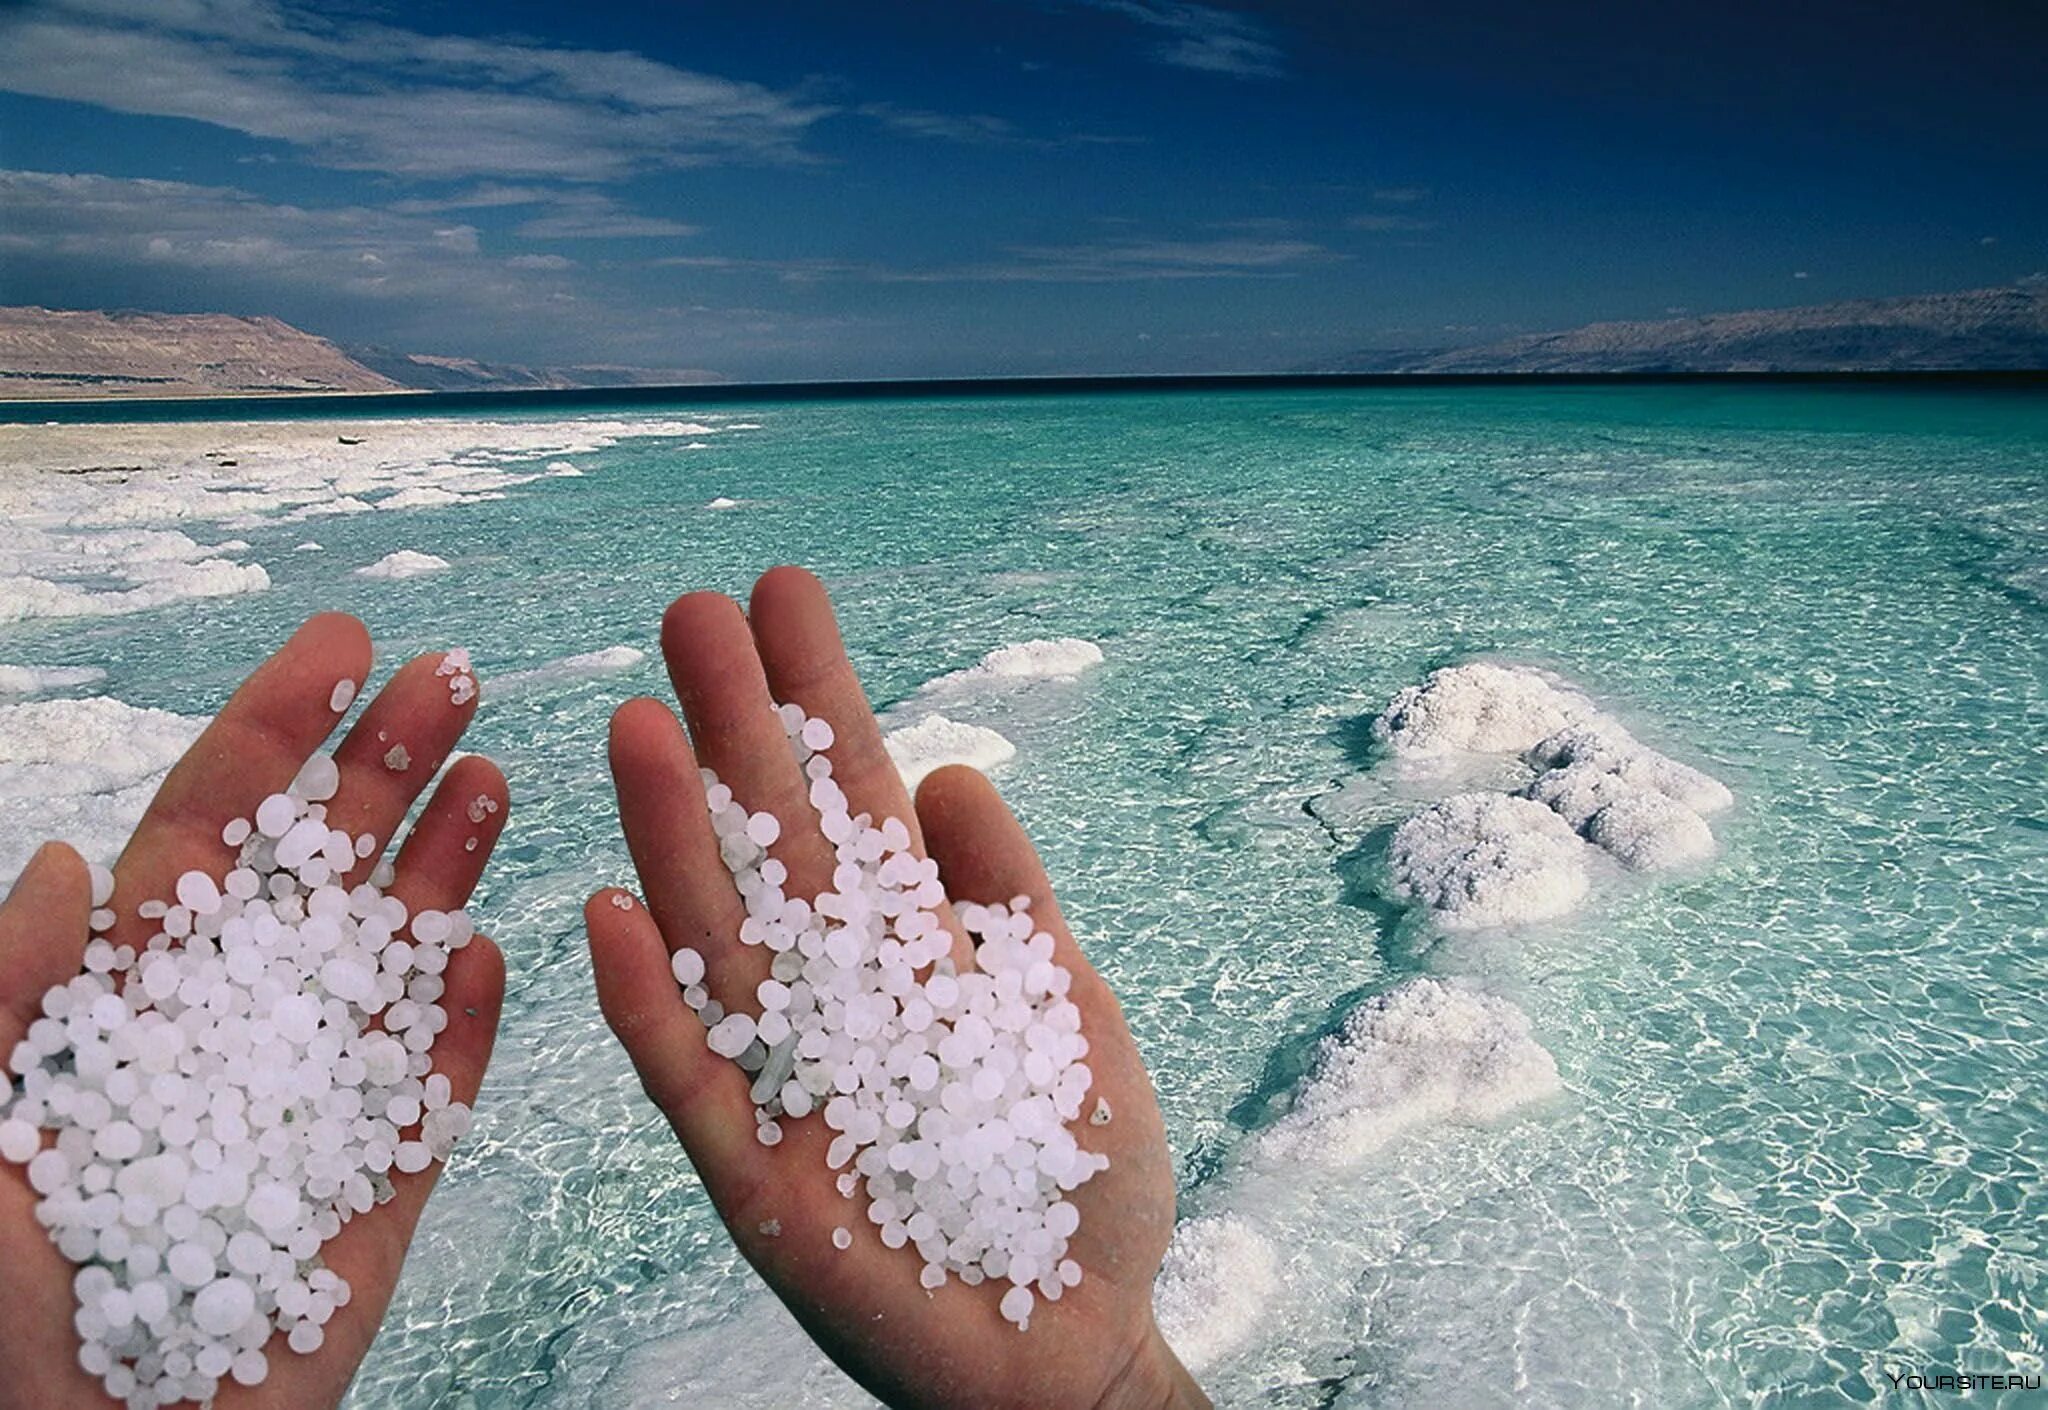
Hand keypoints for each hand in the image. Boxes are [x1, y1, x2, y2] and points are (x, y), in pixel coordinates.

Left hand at [0, 615, 507, 1409]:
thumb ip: (11, 995)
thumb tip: (67, 859)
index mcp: (130, 993)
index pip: (215, 829)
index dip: (278, 730)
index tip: (341, 645)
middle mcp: (234, 1023)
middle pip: (324, 866)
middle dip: (385, 762)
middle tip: (453, 674)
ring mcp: (315, 1098)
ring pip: (395, 954)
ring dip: (445, 861)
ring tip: (493, 772)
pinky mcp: (377, 1188)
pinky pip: (438, 1090)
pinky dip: (470, 1023)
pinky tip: (495, 950)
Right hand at [586, 567, 1206, 1409]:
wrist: (1072, 1351)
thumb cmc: (1078, 1188)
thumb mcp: (1066, 1014)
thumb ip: (1010, 898)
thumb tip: (951, 770)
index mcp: (911, 955)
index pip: (853, 802)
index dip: (819, 699)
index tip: (784, 592)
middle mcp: (835, 1000)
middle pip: (772, 845)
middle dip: (736, 730)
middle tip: (689, 609)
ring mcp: (788, 1083)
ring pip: (719, 939)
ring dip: (676, 836)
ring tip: (640, 722)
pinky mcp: (758, 1182)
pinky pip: (693, 1082)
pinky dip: (650, 1002)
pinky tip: (608, 909)